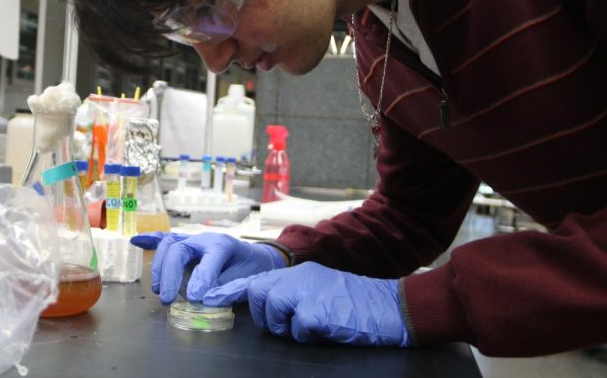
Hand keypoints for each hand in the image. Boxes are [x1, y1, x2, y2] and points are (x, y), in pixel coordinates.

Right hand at [130, 232, 285, 304]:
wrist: (256, 257)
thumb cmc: (250, 269)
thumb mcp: (244, 280)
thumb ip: (224, 288)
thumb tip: (202, 297)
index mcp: (223, 246)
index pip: (209, 258)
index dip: (201, 278)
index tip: (194, 298)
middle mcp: (204, 239)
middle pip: (179, 249)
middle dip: (170, 273)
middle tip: (167, 298)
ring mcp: (193, 241)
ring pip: (169, 245)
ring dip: (159, 267)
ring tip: (159, 289)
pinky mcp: (185, 244)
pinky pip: (165, 239)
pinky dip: (150, 240)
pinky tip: (136, 241)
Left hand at [203, 262, 411, 346]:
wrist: (393, 307)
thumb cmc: (359, 304)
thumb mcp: (323, 288)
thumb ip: (297, 291)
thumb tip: (273, 307)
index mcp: (300, 272)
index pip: (259, 279)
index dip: (237, 292)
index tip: (213, 297)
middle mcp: (300, 276)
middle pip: (259, 293)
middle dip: (265, 315)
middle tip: (285, 325)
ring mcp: (308, 292)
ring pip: (273, 310)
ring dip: (286, 326)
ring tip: (310, 326)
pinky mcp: (318, 312)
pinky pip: (297, 329)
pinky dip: (307, 335)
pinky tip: (327, 328)